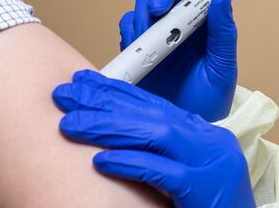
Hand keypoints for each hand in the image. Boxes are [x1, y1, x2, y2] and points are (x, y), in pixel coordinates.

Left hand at [53, 70, 255, 207]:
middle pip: (151, 114)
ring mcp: (208, 164)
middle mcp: (208, 142)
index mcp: (204, 136)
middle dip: (104, 102)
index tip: (84, 84)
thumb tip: (121, 142)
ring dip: (109, 127)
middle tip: (64, 95)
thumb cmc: (214, 207)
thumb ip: (166, 155)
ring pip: (155, 135)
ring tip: (71, 124)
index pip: (156, 105)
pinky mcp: (203, 189)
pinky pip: (161, 172)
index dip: (117, 92)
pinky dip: (129, 163)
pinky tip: (100, 161)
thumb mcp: (191, 175)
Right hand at [120, 0, 237, 120]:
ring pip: (145, 3)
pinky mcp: (137, 48)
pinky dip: (130, 30)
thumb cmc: (209, 102)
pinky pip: (128, 27)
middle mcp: (182, 22)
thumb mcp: (223, 67)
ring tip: (149, 35)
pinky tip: (137, 44)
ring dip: (145, 12)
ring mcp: (157, 34)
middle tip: (160, 8)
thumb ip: (223, 33)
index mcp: (207, 21)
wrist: (181, 135)